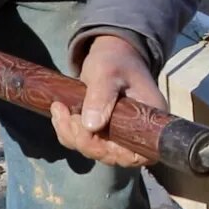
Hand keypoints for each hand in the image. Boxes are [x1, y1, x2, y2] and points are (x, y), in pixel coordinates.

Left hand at [50, 34, 165, 167]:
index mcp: (149, 121)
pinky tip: (59, 113)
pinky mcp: (105, 132)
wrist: (110, 53)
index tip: (89, 130)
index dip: (110, 150)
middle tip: (65, 113)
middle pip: (111, 155)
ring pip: (94, 151)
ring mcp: (121, 134)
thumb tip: (92, 126)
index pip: (136, 153)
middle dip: (83, 139)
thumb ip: (102, 96)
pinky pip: (84, 143)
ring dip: (71, 135)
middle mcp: (138, 133)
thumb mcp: (107, 72)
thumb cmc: (114, 60)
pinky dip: (67, 133)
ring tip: (59, 109)